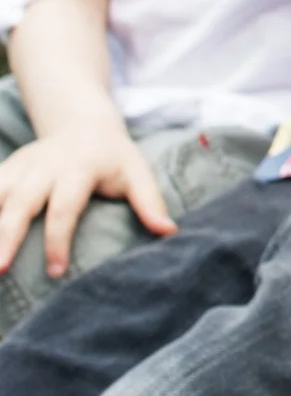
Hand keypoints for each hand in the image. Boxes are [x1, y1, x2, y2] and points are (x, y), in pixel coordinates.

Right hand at [0, 125, 173, 276]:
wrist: (83, 123)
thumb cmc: (113, 157)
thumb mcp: (137, 172)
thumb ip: (149, 201)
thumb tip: (168, 231)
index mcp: (78, 168)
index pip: (65, 207)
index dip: (59, 240)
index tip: (55, 272)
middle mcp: (43, 167)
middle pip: (20, 203)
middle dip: (6, 236)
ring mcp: (18, 167)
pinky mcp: (3, 170)